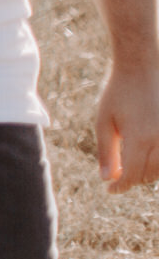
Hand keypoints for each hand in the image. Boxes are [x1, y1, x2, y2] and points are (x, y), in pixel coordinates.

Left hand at [96, 61, 158, 192]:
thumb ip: (107, 152)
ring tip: (131, 163)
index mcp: (140, 138)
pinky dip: (158, 162)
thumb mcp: (104, 122)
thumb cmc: (118, 94)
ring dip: (147, 172)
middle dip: (132, 178)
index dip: (120, 187)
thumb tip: (107, 178)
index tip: (111, 190)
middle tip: (118, 174)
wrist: (142, 69)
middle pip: (148, 175)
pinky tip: (146, 156)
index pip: (132, 176)